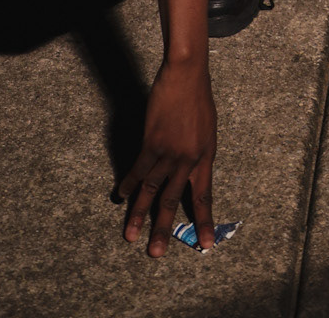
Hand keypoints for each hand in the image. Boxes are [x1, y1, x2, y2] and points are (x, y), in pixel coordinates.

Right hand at [118, 58, 216, 257]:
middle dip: (164, 228)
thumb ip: (198, 154)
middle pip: (174, 200)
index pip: (205, 196)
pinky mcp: (152, 141)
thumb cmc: (198, 97)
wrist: (187, 74)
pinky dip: (128, 184)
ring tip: (130, 236)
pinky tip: (121, 196)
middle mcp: (189, 159)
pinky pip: (138, 169)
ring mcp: (170, 151)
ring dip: (139, 213)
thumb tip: (186, 174)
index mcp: (206, 157)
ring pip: (152, 189)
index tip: (206, 246)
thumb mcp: (207, 129)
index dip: (205, 221)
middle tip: (155, 254)